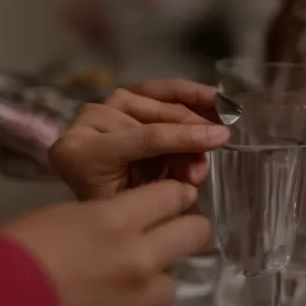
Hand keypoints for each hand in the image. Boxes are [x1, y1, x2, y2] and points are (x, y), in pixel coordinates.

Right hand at [0, 181, 210, 305]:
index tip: (169, 198)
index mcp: (116, 219)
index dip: (172, 195)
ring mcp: (141, 300)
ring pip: (173, 279)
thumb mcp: (62, 217)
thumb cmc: (14, 257)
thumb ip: (105, 216)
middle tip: (164, 231)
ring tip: (124, 278)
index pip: (173, 195)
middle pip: (195, 232)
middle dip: (183, 228)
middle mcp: (139, 257)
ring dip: (155, 275)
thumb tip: (127, 218)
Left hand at [50, 80, 230, 200]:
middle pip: (151, 118)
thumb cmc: (116, 213)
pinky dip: (181, 92)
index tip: (222, 138)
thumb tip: (197, 174)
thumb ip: (163, 190)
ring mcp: (100, 109)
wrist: (95, 206)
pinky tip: (208, 95)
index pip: (144, 139)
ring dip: (190, 114)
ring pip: (154, 101)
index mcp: (82, 153)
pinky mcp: (115, 101)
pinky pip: (153, 91)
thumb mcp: (137, 206)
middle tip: (219, 142)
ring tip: (215, 127)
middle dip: (190, 131)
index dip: (184, 138)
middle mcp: (86, 124)